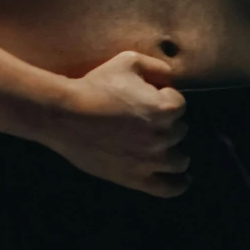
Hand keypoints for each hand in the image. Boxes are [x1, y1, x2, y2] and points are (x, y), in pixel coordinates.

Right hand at [36, 51, 189, 197]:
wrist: (66, 115)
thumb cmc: (96, 85)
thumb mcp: (128, 61)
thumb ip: (157, 67)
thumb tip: (171, 78)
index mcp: (165, 108)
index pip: (179, 104)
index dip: (165, 98)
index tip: (150, 98)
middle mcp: (163, 136)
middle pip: (180, 131)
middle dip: (168, 124)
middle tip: (147, 121)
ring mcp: (150, 161)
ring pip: (179, 160)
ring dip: (175, 151)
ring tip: (164, 148)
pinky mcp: (136, 178)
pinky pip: (169, 188)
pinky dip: (179, 184)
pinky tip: (183, 179)